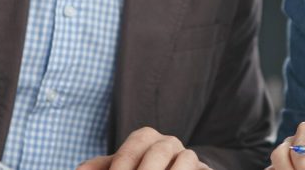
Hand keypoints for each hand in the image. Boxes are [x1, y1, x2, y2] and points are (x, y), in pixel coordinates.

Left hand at [75, 127, 210, 169]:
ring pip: (185, 160)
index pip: (131, 150)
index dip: (121, 168)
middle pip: (158, 153)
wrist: (170, 168)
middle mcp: (168, 143)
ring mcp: (189, 156)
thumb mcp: (118, 168)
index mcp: (145, 138)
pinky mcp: (204, 169)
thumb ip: (100, 168)